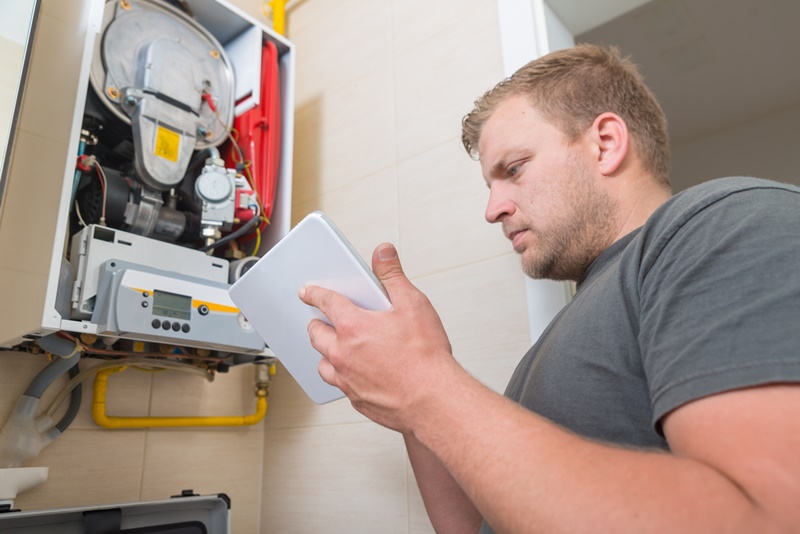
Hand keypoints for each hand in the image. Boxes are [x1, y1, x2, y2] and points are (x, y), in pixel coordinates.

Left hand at [299, 243, 457, 432]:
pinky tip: (354, 372)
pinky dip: (341, 375)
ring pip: (322, 363)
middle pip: (316, 334)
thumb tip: (383, 252)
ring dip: (326, 353)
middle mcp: (342, 353)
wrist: (433, 401)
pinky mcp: (355, 399)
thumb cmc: (425, 357)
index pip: (326, 302)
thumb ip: (393, 276)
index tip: (307, 292)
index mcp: (353, 326)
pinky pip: (338, 384)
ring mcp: (346, 378)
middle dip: (316, 323)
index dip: (314, 293)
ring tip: (337, 347)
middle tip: (322, 319)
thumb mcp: (413, 304)